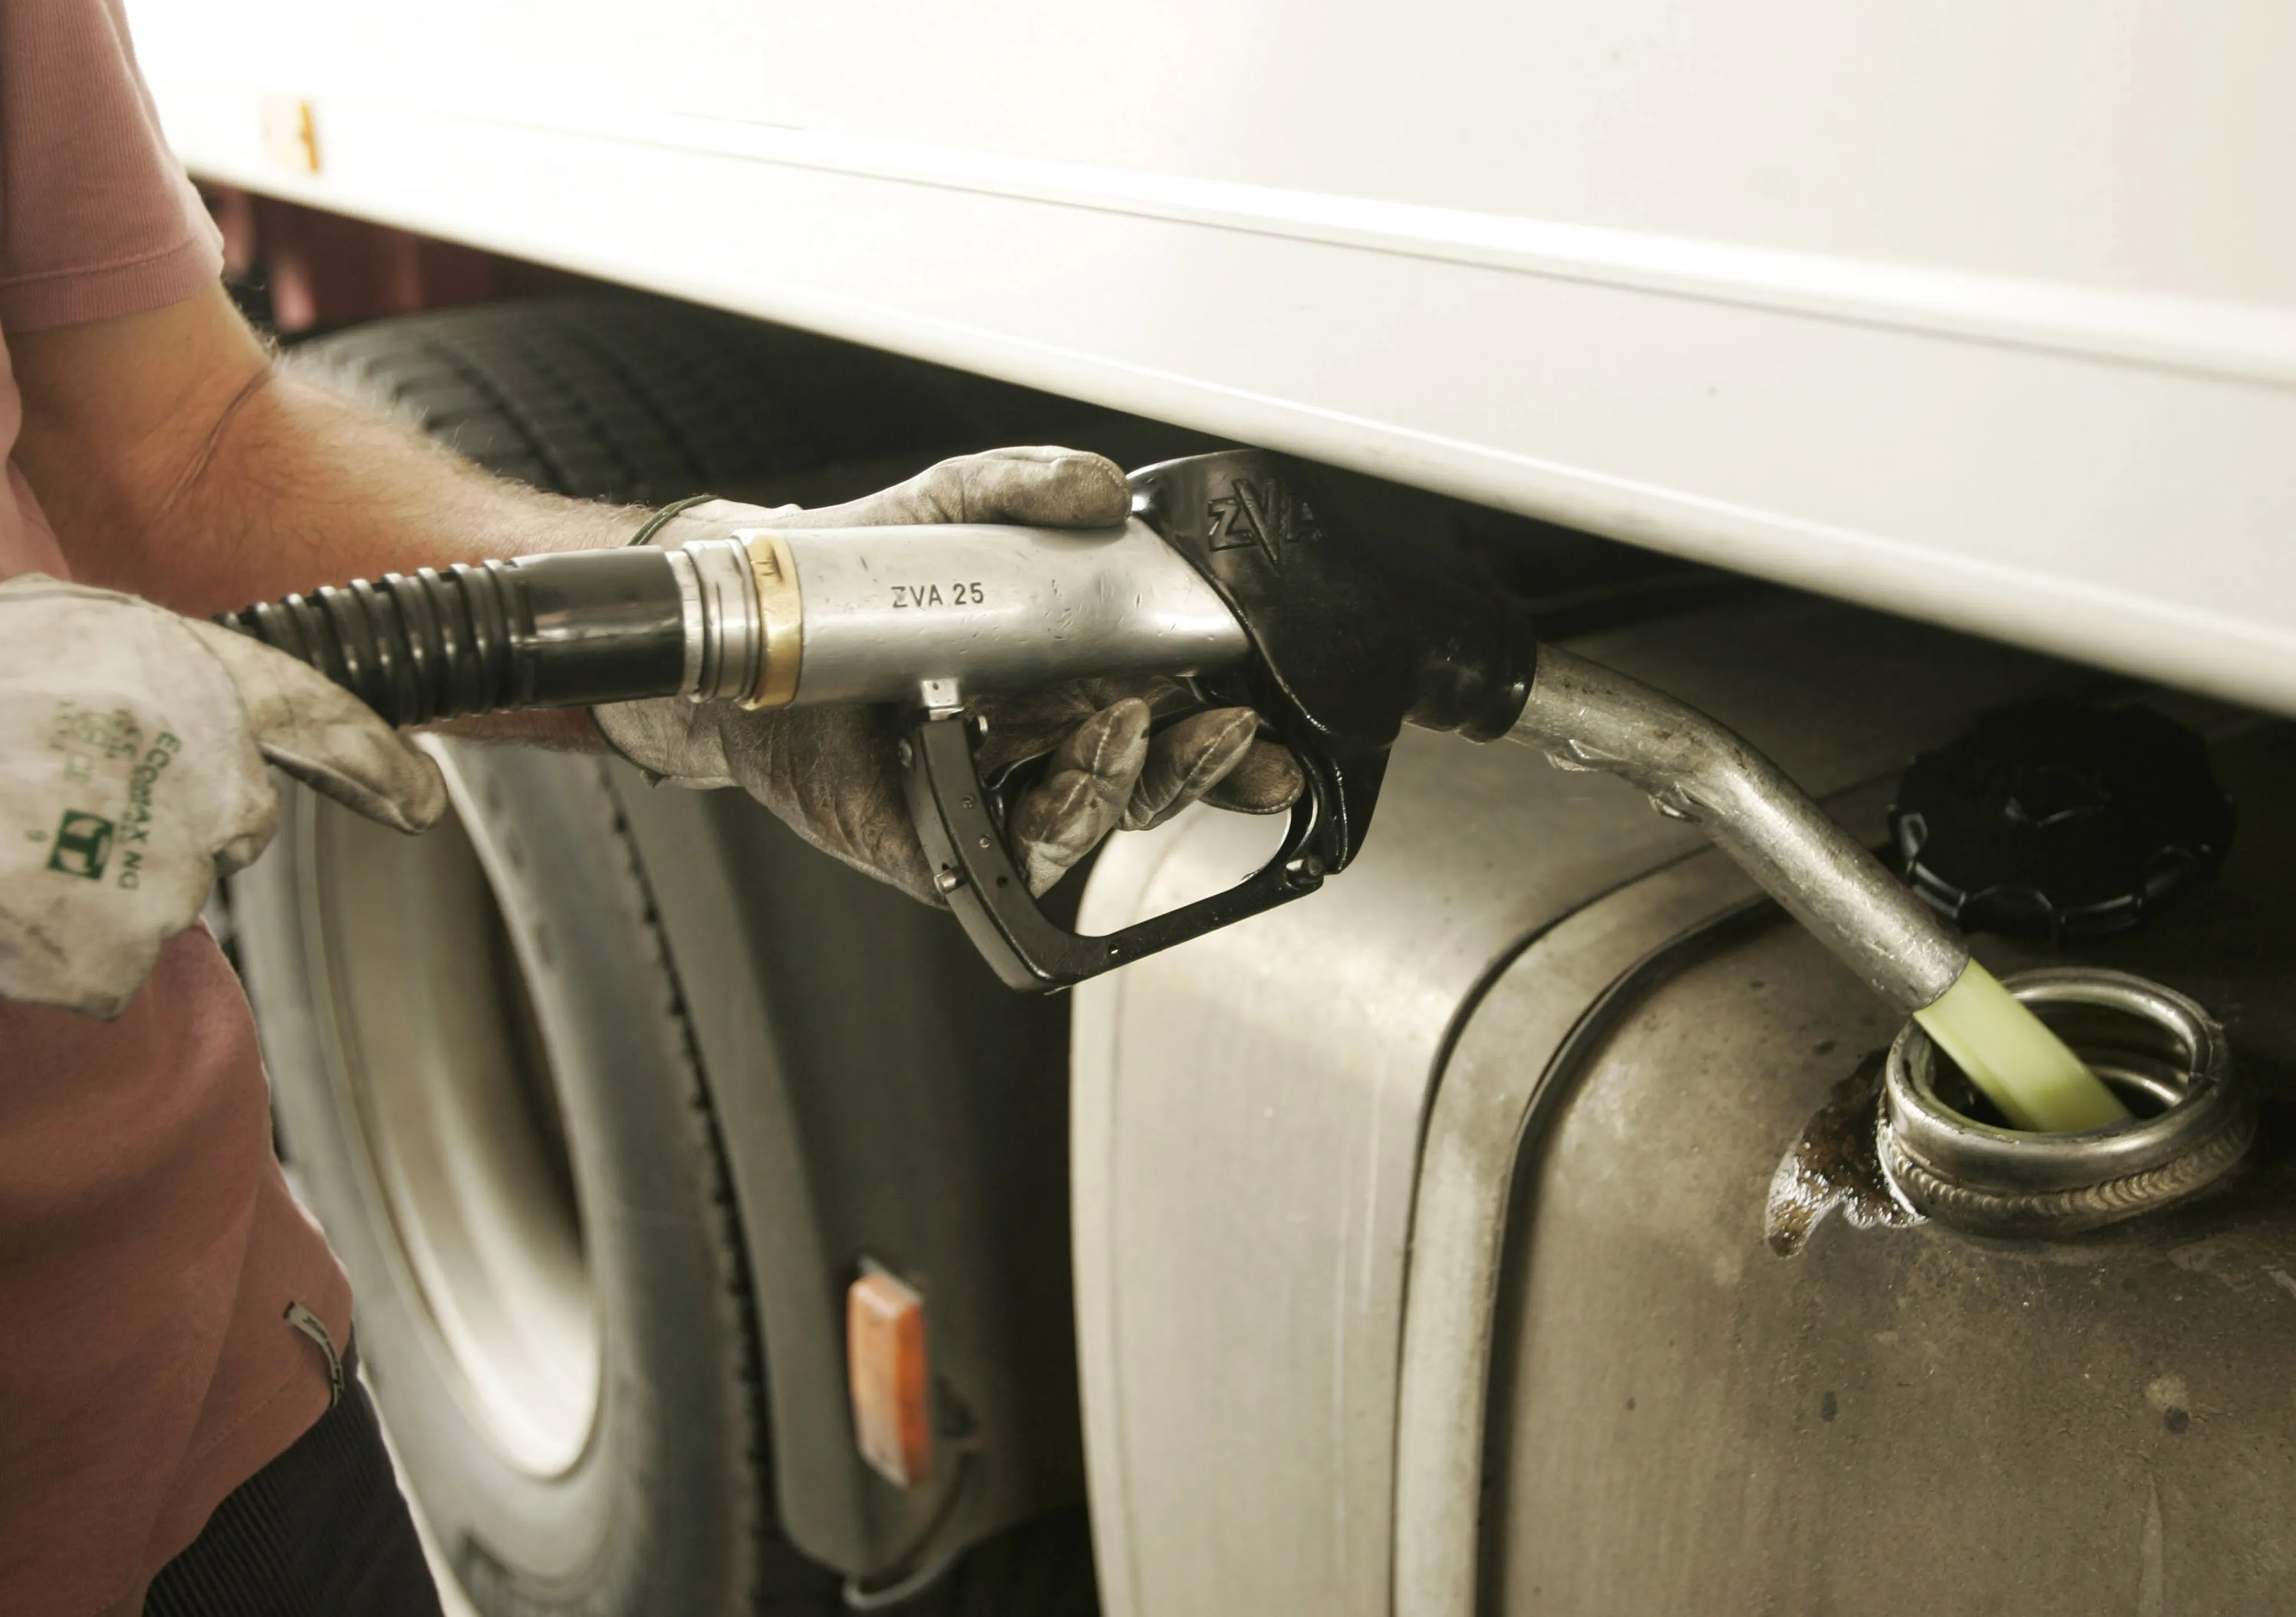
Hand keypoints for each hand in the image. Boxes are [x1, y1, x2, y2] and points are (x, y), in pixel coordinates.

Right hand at [0, 576, 444, 1017]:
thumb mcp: (44, 639)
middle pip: (227, 826)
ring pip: (160, 897)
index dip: (372, 757)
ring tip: (13, 838)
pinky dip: (58, 946)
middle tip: (53, 801)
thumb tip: (185, 727)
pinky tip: (9, 897)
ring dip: (94, 885)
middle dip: (159, 825)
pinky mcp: (113, 939)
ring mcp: (162, 852)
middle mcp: (197, 757)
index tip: (419, 799)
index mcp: (175, 665)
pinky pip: (106, 962)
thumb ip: (132, 679)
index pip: (312, 711)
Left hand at [594, 447, 1302, 902]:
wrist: (756, 622)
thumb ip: (1025, 486)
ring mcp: (989, 800)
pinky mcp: (934, 847)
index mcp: (1072, 682)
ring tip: (1115, 729)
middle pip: (1147, 785)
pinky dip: (1041, 828)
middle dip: (1193, 768)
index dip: (1226, 745)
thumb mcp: (951, 504)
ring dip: (1120, 788)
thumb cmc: (858, 572)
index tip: (1269, 740)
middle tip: (1214, 728)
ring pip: (1085, 825)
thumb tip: (1100, 489)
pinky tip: (1048, 779)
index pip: (1171, 724)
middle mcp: (1041, 748)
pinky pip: (1002, 862)